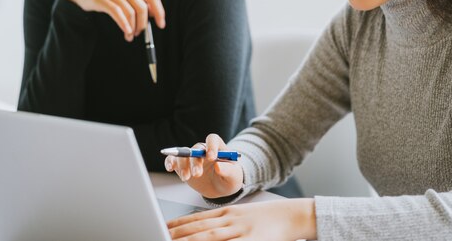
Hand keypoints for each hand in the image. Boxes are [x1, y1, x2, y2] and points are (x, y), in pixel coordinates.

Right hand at [61, 0, 165, 40]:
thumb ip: (138, 0)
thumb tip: (152, 13)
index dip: (159, 12)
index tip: (161, 24)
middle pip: (142, 8)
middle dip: (143, 24)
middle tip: (139, 33)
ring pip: (130, 13)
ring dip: (132, 28)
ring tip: (130, 36)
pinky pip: (117, 13)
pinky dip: (124, 24)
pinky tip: (126, 32)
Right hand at [164, 134, 242, 198]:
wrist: (220, 186)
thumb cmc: (230, 178)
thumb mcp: (233, 176)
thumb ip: (227, 170)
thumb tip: (218, 166)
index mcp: (218, 148)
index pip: (212, 139)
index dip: (211, 146)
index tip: (211, 158)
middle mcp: (203, 150)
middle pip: (196, 148)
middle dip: (195, 161)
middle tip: (197, 174)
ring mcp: (192, 157)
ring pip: (184, 154)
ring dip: (183, 165)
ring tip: (186, 178)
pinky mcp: (183, 165)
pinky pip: (173, 160)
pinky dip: (170, 162)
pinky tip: (170, 168)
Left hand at [167, 199, 316, 240]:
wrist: (292, 215)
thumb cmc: (266, 219)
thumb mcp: (241, 216)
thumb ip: (221, 222)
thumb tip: (200, 229)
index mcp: (227, 212)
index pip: (196, 219)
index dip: (177, 224)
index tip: (162, 228)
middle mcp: (230, 219)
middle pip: (199, 229)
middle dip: (177, 235)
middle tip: (159, 235)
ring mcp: (241, 231)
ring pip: (210, 238)